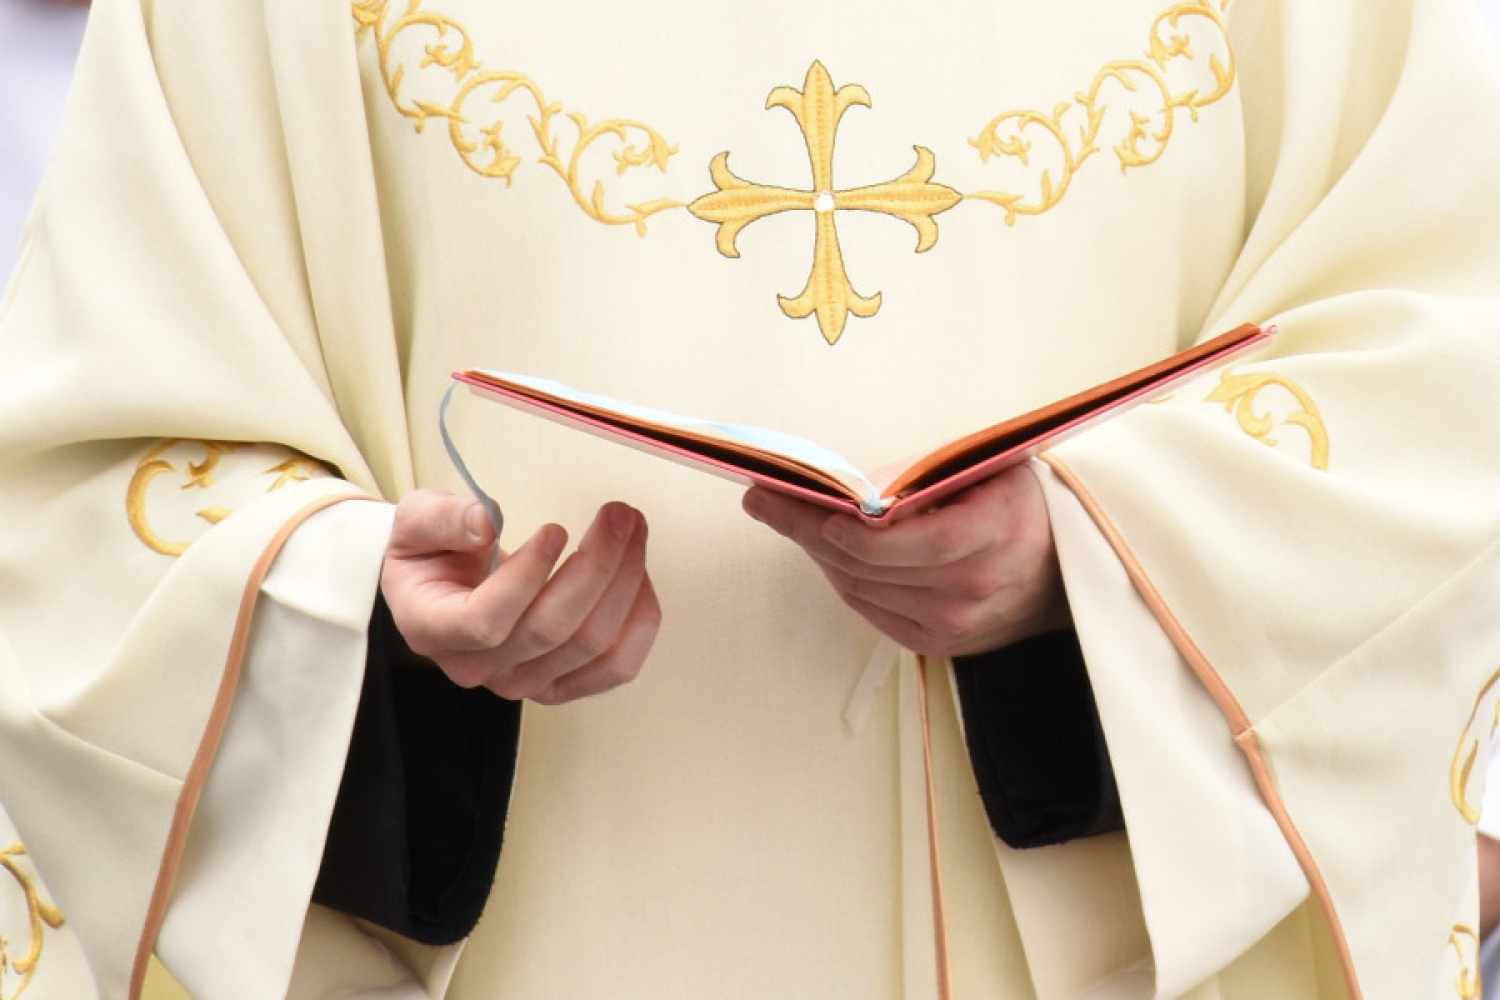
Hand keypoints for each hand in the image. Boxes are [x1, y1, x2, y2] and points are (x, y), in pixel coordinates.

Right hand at [380, 490, 660, 704]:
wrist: (441, 589)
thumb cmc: (431, 554)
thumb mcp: (417, 520)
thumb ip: (442, 517)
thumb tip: (482, 522)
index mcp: (433, 629)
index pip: (485, 620)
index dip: (527, 576)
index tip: (554, 529)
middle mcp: (479, 667)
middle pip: (552, 630)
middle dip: (597, 564)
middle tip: (618, 513)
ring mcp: (523, 682)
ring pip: (591, 645)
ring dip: (625, 582)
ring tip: (632, 529)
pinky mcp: (562, 683)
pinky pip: (616, 667)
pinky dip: (639, 622)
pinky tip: (639, 575)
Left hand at [742, 465, 1068, 657]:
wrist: (1068, 573)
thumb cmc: (1021, 504)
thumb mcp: (992, 469)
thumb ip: (930, 478)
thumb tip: (851, 487)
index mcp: (997, 532)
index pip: (918, 542)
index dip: (861, 533)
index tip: (814, 510)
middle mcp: (975, 587)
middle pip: (872, 565)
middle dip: (809, 530)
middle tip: (764, 499)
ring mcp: (957, 624)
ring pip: (862, 588)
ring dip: (818, 553)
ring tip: (783, 516)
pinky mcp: (940, 645)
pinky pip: (872, 609)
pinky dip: (843, 578)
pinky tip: (822, 551)